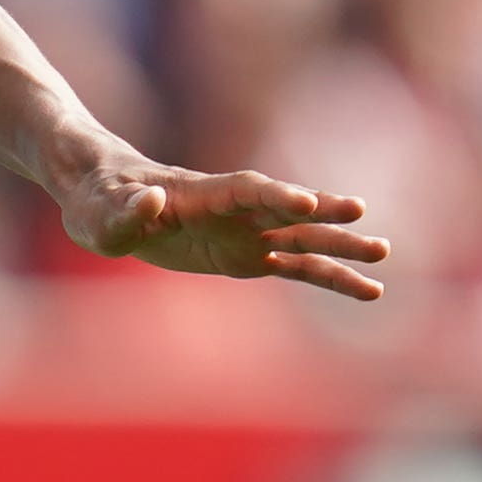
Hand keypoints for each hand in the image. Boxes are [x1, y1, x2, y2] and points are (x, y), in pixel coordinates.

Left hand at [59, 158, 392, 300]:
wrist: (103, 198)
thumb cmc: (98, 203)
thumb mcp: (101, 212)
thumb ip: (128, 210)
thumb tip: (152, 200)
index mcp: (200, 192)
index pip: (245, 190)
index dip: (275, 195)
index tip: (306, 202)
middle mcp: (233, 208)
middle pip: (285, 208)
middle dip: (321, 211)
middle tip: (361, 215)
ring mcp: (245, 231)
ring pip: (302, 236)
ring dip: (340, 245)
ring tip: (383, 253)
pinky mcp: (247, 255)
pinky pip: (297, 266)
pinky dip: (331, 277)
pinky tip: (369, 291)